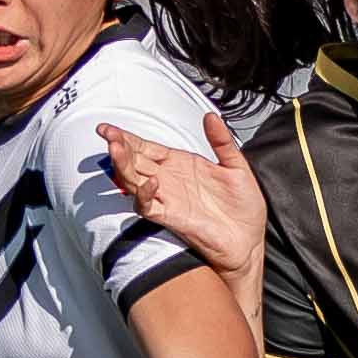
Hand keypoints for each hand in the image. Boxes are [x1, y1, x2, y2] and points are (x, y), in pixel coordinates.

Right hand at [100, 113, 265, 281]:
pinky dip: (145, 194)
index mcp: (181, 165)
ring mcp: (168, 199)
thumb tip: (211, 116)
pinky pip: (149, 207)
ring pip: (135, 181)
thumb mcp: (236, 166)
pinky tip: (150, 182)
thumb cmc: (242, 209)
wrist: (249, 241)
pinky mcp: (171, 218)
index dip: (127, 137)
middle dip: (119, 147)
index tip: (109, 128)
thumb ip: (222, 141)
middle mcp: (169, 181)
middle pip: (134, 161)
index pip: (146, 147)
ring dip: (124, 166)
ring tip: (117, 150)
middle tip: (108, 135)